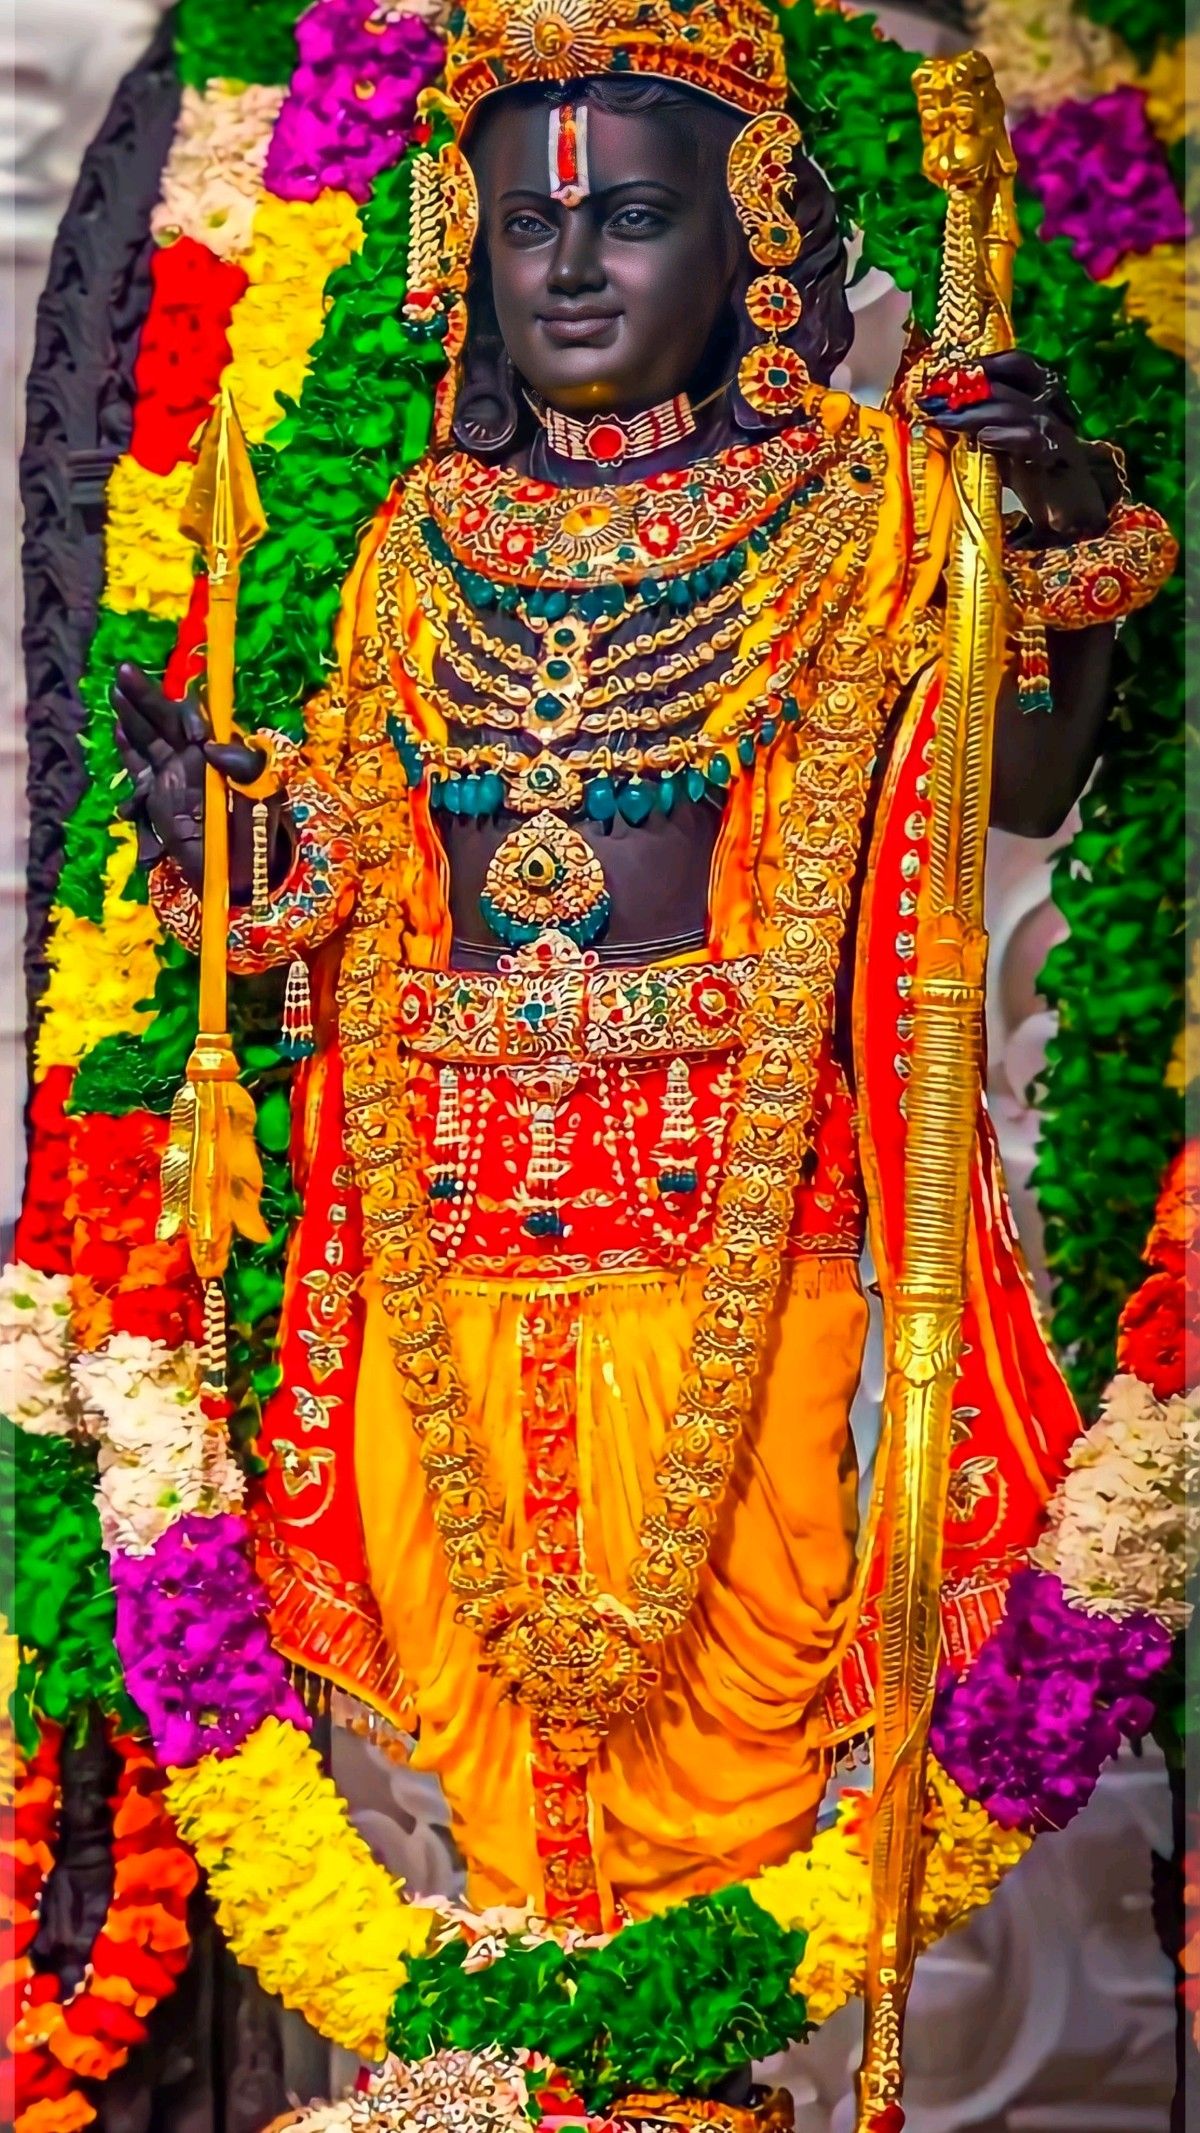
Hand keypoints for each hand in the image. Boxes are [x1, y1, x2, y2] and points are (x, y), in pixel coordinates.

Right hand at [112, 663, 285, 897]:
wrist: (238, 875)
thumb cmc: (256, 836)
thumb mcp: (262, 800)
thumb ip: (245, 769)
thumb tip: (211, 747)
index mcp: (222, 755)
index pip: (201, 723)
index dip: (191, 715)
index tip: (192, 725)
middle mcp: (196, 760)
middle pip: (167, 721)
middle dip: (146, 697)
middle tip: (124, 671)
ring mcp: (176, 777)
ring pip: (150, 738)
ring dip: (133, 715)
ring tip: (116, 689)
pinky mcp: (159, 798)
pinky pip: (141, 768)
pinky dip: (129, 750)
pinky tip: (118, 730)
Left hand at [918, 351, 1119, 543]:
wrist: (1075, 518)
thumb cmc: (1038, 489)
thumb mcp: (1000, 460)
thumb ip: (977, 441)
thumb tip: (941, 427)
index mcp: (1029, 409)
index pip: (1005, 376)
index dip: (972, 374)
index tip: (935, 384)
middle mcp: (1043, 413)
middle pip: (1003, 390)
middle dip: (964, 392)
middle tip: (929, 401)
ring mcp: (1053, 431)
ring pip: (1014, 410)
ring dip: (975, 413)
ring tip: (944, 420)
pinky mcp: (1059, 454)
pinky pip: (1031, 438)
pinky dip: (1006, 435)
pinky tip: (983, 437)